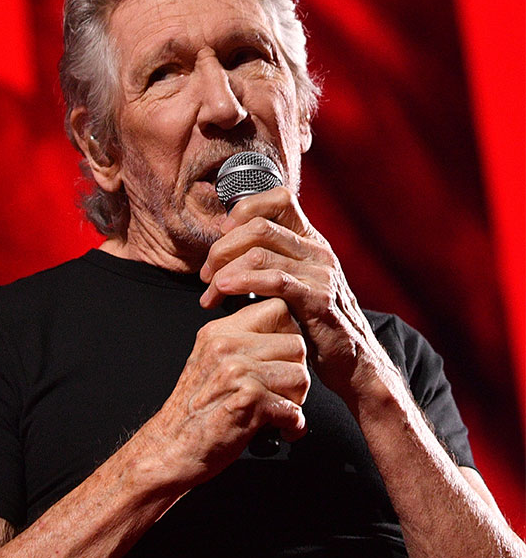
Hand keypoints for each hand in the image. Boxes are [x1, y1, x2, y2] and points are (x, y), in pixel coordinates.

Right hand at [149, 298, 308, 484]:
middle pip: (296, 344)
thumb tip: (283, 338)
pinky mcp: (248, 401)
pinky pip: (293, 409)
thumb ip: (241, 345)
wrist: (170, 447)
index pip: (278, 309)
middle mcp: (227, 348)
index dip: (290, 334)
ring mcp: (238, 373)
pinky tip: (278, 430)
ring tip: (277, 411)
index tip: (282, 357)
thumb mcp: (208, 362)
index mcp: (219, 333)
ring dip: (296, 400)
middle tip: (280, 392)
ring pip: (300, 376)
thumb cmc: (193, 412)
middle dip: (296, 373)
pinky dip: (292, 426)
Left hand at [199, 187, 392, 403]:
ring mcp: (320, 273)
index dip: (244, 210)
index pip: (279, 198)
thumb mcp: (294, 284)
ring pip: (259, 253)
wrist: (351, 359)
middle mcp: (318, 250)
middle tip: (205, 274)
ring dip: (224, 271)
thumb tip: (225, 249)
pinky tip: (224, 291)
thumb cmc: (314, 324)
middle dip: (222, 248)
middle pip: (259, 226)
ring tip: (210, 290)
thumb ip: (270, 262)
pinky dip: (242, 282)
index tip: (222, 235)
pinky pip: (275, 280)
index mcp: (311, 240)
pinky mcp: (318, 299)